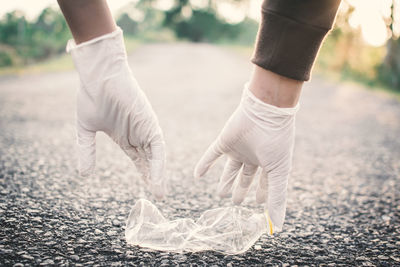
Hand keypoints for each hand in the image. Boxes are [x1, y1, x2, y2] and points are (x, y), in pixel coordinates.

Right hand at [68, 28, 165, 198]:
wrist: (98, 76)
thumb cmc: (91, 96)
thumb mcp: (85, 129)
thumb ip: (87, 150)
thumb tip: (83, 174)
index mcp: (125, 135)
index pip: (138, 158)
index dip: (144, 173)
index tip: (148, 189)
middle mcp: (138, 133)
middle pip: (150, 160)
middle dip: (154, 177)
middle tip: (159, 196)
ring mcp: (145, 128)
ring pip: (155, 156)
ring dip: (158, 174)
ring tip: (160, 193)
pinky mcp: (149, 123)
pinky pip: (157, 147)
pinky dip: (158, 163)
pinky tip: (157, 178)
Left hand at [194, 85, 298, 230]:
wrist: (265, 112)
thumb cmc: (276, 142)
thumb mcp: (278, 173)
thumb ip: (277, 198)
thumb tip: (277, 226)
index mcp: (268, 162)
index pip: (264, 182)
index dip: (261, 193)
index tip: (257, 205)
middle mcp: (253, 156)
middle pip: (245, 177)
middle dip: (240, 189)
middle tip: (234, 202)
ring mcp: (238, 149)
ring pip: (229, 169)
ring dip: (225, 181)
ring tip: (220, 194)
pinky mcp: (224, 142)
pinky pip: (211, 155)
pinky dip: (204, 164)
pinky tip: (196, 175)